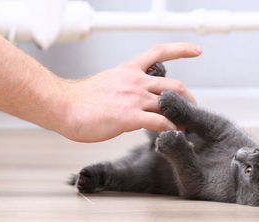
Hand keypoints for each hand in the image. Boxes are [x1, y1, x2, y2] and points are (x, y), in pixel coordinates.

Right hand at [57, 43, 201, 141]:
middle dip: (187, 98)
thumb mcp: (107, 83)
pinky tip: (173, 135)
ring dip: (182, 116)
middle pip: (174, 85)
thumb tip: (132, 98)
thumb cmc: (80, 99)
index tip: (196, 50)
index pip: (159, 53)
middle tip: (191, 109)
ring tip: (184, 126)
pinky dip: (171, 129)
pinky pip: (160, 122)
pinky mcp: (129, 116)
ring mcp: (134, 98)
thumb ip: (125, 87)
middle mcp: (135, 81)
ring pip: (170, 103)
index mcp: (129, 71)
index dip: (181, 50)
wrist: (62, 106)